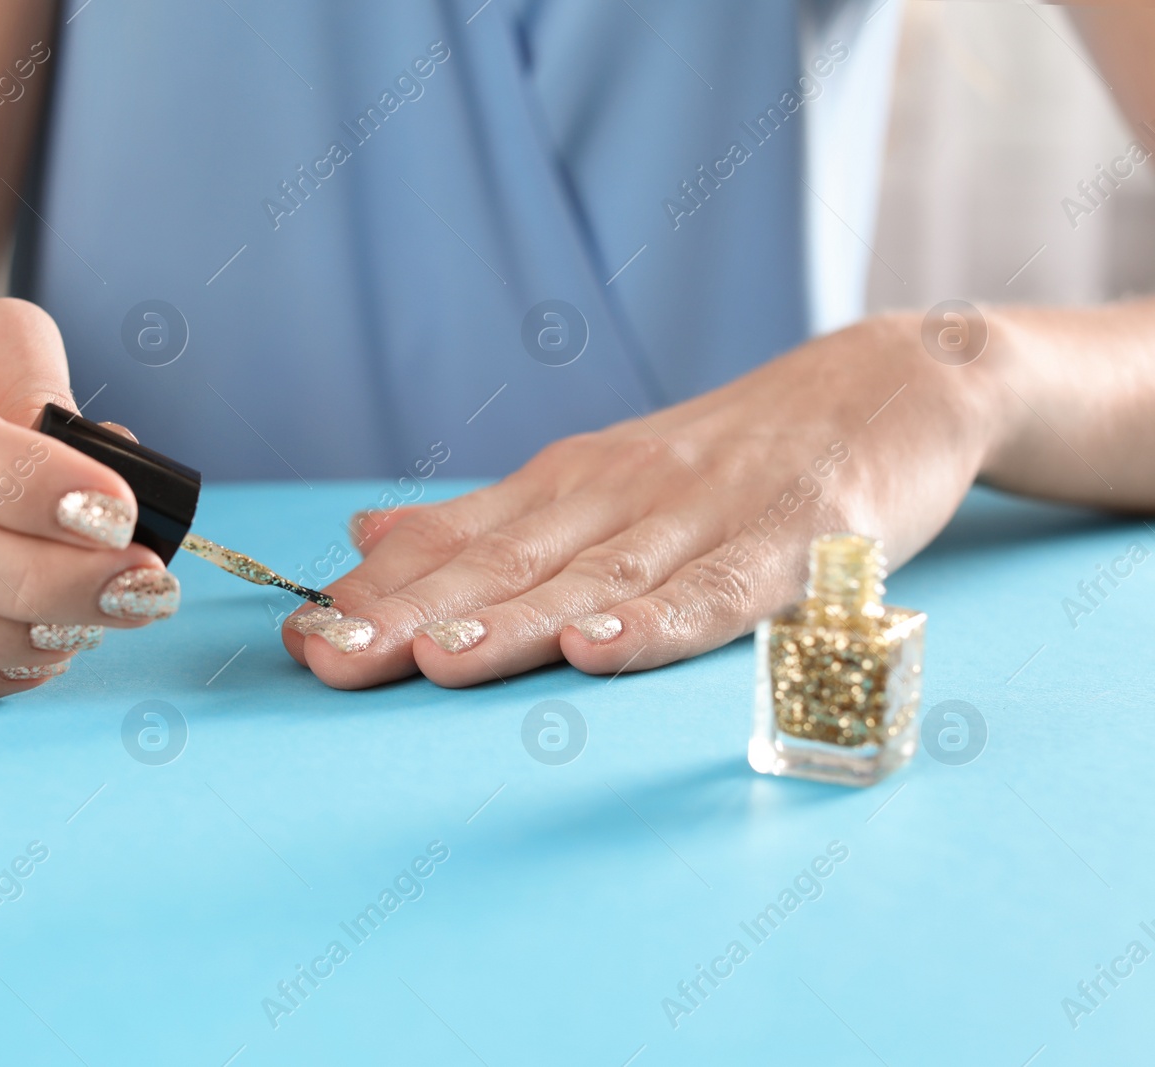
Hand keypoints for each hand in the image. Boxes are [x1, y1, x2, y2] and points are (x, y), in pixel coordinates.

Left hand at [282, 315, 999, 687]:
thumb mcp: (597, 476)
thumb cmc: (732, 453)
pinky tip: (600, 648)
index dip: (376, 591)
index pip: (454, 541)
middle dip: (410, 614)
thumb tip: (363, 534)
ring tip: (433, 657)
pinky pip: (716, 591)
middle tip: (330, 657)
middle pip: (503, 564)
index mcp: (566, 486)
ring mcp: (703, 515)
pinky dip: (658, 621)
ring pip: (593, 579)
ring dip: (511, 620)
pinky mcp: (791, 540)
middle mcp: (618, 494)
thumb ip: (486, 520)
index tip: (298, 636)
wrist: (890, 383)